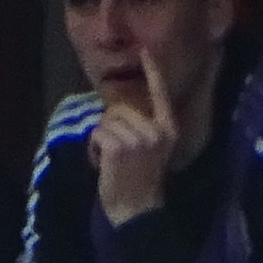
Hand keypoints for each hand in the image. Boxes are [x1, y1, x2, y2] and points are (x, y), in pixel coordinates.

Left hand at [88, 79, 175, 226]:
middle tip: (116, 150)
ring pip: (107, 120)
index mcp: (168, 128)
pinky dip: (94, 147)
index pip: (160, 93)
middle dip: (111, 123)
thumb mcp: (153, 150)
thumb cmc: (140, 181)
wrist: (135, 211)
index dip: (152, 71)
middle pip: (121, 107)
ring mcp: (138, 138)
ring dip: (101, 138)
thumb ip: (144, 127)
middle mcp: (156, 130)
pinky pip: (97, 133)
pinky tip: (102, 163)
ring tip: (110, 159)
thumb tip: (121, 107)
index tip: (145, 50)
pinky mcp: (119, 147)